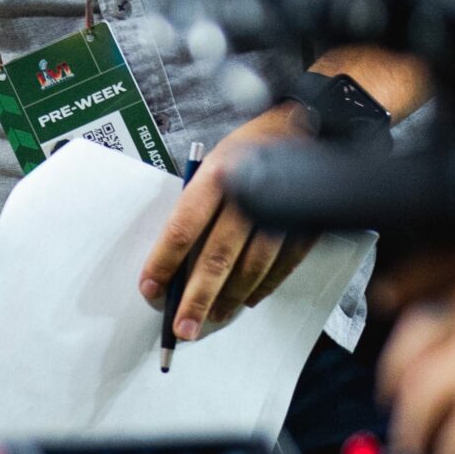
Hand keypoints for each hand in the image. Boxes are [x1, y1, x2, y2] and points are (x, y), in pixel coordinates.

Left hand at [138, 105, 313, 341]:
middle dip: (196, 299)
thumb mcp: (214, 165)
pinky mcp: (304, 224)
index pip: (182, 229)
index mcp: (216, 176)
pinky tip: (247, 301)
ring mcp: (280, 211)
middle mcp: (246, 195)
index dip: (163, 263)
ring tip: (213, 318)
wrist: (301, 125)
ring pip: (251, 267)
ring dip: (230, 299)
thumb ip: (197, 208)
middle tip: (182, 328)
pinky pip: (282, 266)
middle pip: (216, 257)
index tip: (149, 290)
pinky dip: (264, 287)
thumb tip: (176, 264)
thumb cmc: (247, 150)